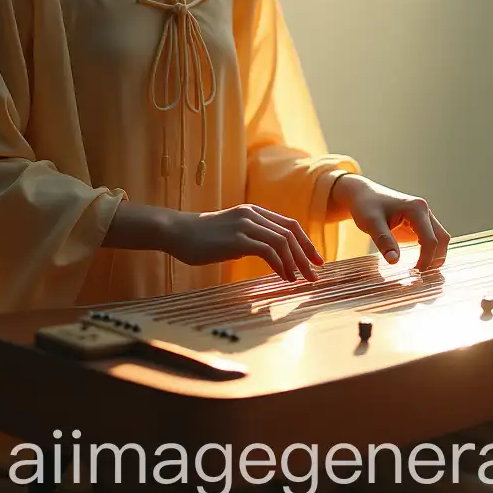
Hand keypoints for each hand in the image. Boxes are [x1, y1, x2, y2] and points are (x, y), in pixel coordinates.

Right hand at [165, 204, 322, 281]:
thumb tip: (267, 254)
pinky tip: (284, 278)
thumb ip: (250, 238)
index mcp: (253, 212)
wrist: (177, 232)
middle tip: (315, 274)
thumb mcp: (232, 233)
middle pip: (291, 232)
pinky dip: (281, 265)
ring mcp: (245, 225)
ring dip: (296, 262)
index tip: (316, 259)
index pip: (289, 224)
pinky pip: (268, 251)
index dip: (306, 242)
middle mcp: (253, 215)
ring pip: (283, 241)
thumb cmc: (201, 238)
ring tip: (301, 280)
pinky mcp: (238, 239)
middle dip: (306, 254)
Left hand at [331, 174, 449, 270]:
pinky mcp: (420, 224)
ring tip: (420, 272)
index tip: (415, 273)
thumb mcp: (370, 223)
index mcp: (416, 208)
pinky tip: (419, 264)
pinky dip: (430, 252)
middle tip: (420, 275)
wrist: (362, 196)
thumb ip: (384, 240)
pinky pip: (432, 239)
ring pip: (440, 239)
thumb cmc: (365, 206)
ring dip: (435, 256)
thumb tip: (394, 261)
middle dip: (435, 258)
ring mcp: (424, 216)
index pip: (430, 239)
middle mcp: (424, 211)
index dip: (426, 259)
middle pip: (441, 239)